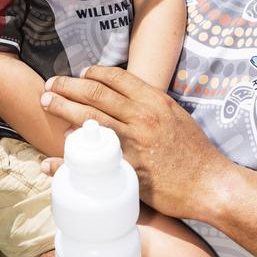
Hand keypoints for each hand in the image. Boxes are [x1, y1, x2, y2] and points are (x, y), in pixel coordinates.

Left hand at [40, 67, 227, 218]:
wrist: (210, 183)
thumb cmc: (195, 152)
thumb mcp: (176, 116)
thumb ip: (152, 106)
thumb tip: (129, 101)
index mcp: (155, 101)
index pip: (116, 77)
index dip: (93, 73)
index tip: (80, 74)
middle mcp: (142, 117)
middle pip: (95, 93)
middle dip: (68, 86)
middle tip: (51, 85)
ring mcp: (133, 143)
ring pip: (89, 119)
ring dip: (62, 108)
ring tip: (46, 102)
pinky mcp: (127, 169)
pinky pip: (92, 161)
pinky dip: (69, 159)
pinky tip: (52, 159)